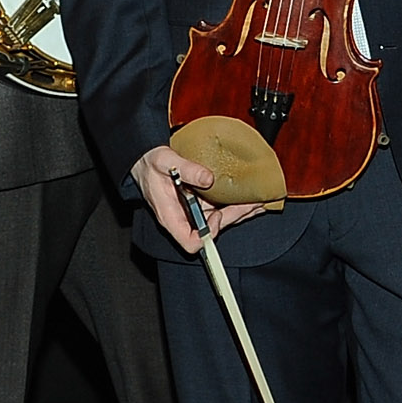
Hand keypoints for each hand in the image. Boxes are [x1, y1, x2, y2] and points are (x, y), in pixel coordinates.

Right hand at [133, 145, 267, 252]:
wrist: (144, 160)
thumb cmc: (150, 164)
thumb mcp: (165, 161)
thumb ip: (186, 170)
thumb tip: (208, 179)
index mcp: (170, 216)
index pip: (189, 241)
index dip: (207, 233)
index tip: (215, 215)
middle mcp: (182, 219)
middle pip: (212, 231)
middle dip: (234, 218)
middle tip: (252, 205)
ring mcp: (191, 213)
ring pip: (219, 221)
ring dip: (239, 213)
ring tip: (258, 203)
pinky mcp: (197, 205)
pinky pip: (218, 210)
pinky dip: (234, 205)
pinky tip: (247, 200)